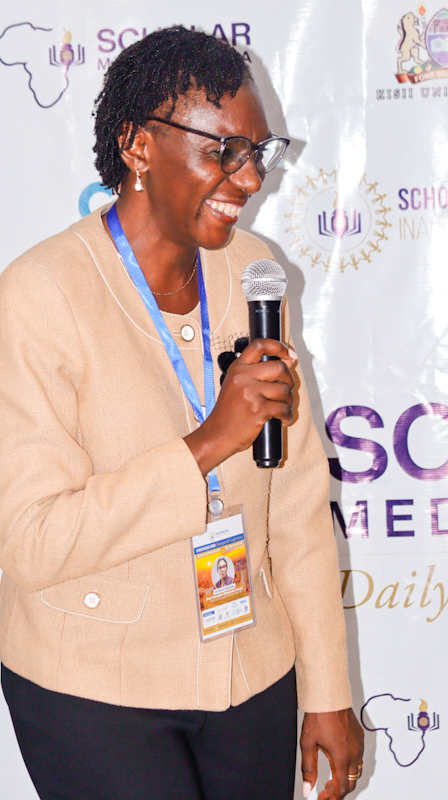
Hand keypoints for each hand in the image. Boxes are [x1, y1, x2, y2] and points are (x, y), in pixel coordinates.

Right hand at [184, 338, 295, 475]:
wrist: (217, 435)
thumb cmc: (227, 413)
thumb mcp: (234, 385)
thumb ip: (253, 373)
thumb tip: (285, 363)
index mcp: (237, 368)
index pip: (259, 345)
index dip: (279, 347)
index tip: (290, 355)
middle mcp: (243, 377)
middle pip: (279, 368)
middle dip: (289, 379)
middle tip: (286, 389)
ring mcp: (251, 393)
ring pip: (284, 390)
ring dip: (288, 400)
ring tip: (282, 408)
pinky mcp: (259, 410)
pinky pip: (284, 408)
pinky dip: (287, 415)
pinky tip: (282, 419)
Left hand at [301, 708, 363, 799]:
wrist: (329, 696)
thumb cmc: (318, 716)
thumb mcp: (308, 744)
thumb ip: (308, 769)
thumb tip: (307, 789)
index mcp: (342, 757)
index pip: (341, 788)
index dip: (332, 798)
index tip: (322, 799)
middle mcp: (355, 753)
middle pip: (351, 782)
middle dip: (338, 791)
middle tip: (324, 792)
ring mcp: (359, 745)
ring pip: (356, 771)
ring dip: (344, 779)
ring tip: (329, 780)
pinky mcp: (361, 737)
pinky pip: (359, 758)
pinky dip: (349, 767)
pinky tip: (338, 763)